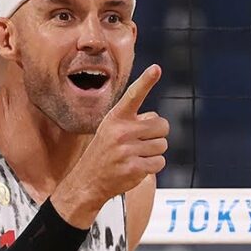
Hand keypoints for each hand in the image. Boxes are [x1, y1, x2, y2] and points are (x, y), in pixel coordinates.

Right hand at [53, 65, 169, 227]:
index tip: (156, 68)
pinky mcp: (134, 167)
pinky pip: (160, 162)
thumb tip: (157, 121)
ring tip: (137, 156)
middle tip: (142, 143)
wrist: (88, 181)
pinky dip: (153, 166)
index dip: (146, 81)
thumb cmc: (105, 153)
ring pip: (163, 145)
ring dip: (155, 152)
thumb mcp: (111, 130)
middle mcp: (121, 131)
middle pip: (162, 126)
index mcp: (115, 118)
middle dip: (157, 135)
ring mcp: (127, 150)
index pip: (133, 95)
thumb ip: (133, 122)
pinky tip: (138, 167)